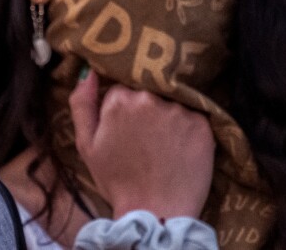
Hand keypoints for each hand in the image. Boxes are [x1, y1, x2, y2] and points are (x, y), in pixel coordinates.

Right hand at [69, 70, 214, 219]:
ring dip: (167, 114)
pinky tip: (180, 147)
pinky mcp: (202, 124)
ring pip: (171, 100)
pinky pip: (193, 114)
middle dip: (145, 106)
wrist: (156, 212)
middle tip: (146, 136)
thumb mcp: (87, 145)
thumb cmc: (117, 181)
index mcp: (120, 100)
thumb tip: (90, 72)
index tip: (124, 126)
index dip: (122, 106)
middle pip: (148, 89)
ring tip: (164, 143)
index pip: (122, 86)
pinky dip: (186, 126)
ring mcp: (179, 109)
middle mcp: (150, 98)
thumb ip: (82, 104)